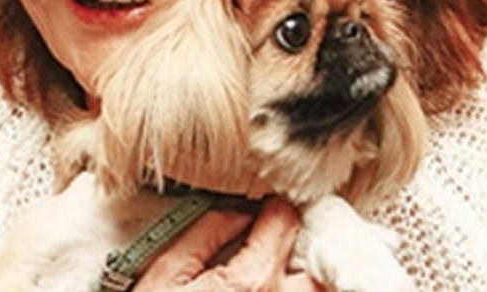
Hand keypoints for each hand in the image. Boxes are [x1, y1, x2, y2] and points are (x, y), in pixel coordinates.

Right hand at [133, 196, 322, 290]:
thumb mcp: (166, 275)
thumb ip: (205, 235)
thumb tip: (237, 212)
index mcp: (250, 285)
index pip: (285, 225)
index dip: (276, 206)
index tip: (266, 203)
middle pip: (320, 266)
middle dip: (305, 244)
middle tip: (284, 237)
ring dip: (311, 280)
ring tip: (292, 268)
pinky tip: (289, 287)